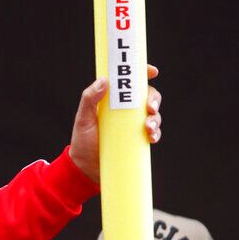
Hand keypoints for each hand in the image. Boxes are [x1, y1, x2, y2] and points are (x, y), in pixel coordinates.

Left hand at [69, 64, 161, 183]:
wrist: (85, 167)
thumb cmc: (82, 140)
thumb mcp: (83, 118)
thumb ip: (89, 99)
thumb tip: (104, 80)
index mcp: (113, 100)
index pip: (131, 83)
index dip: (143, 73)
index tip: (152, 72)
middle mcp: (126, 111)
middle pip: (148, 97)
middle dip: (154, 99)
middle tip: (149, 108)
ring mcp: (133, 125)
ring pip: (153, 115)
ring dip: (155, 119)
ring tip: (147, 128)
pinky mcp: (137, 140)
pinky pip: (153, 133)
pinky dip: (155, 134)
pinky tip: (151, 137)